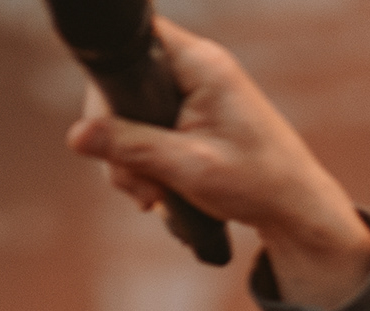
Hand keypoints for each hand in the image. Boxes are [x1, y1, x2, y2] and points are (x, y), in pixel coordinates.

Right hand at [64, 22, 369, 308]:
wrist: (292, 208)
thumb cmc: (256, 182)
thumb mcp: (188, 168)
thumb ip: (131, 148)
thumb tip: (76, 136)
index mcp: (201, 65)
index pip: (138, 42)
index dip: (111, 82)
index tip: (107, 130)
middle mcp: (195, 70)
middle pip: (124, 86)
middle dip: (116, 140)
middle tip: (135, 184)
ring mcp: (192, 94)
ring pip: (130, 116)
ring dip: (129, 161)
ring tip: (152, 197)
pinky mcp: (189, 118)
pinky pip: (146, 131)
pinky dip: (143, 164)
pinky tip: (156, 193)